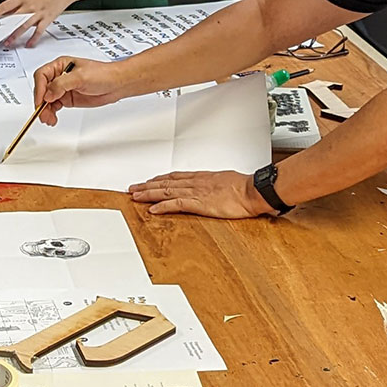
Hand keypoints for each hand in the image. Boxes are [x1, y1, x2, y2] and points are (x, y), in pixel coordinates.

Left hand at [0, 0, 75, 47]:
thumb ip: (19, 3)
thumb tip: (8, 12)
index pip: (5, 6)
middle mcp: (29, 5)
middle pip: (13, 18)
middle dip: (3, 27)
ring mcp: (38, 13)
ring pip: (24, 26)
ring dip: (15, 36)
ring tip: (8, 43)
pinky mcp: (47, 19)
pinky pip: (38, 31)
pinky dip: (33, 39)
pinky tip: (29, 44)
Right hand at [32, 56, 129, 125]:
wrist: (116, 84)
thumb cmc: (103, 74)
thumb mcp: (81, 77)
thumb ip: (62, 84)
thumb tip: (48, 94)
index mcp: (60, 65)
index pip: (42, 76)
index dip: (39, 89)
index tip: (41, 101)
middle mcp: (59, 76)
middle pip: (42, 89)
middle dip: (41, 103)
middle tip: (43, 114)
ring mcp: (63, 88)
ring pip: (47, 100)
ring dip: (45, 110)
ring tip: (49, 119)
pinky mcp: (67, 98)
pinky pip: (54, 106)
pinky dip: (51, 113)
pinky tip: (52, 118)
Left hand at [130, 169, 274, 217]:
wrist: (252, 190)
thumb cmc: (244, 187)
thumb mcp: (227, 182)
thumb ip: (217, 185)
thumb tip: (216, 188)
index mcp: (202, 177)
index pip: (175, 177)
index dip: (159, 179)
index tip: (149, 181)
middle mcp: (195, 182)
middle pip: (165, 182)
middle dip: (147, 185)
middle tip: (133, 188)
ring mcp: (196, 192)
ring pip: (166, 191)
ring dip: (149, 194)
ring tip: (136, 196)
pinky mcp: (199, 203)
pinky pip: (176, 204)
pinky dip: (162, 206)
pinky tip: (152, 209)